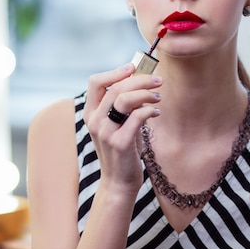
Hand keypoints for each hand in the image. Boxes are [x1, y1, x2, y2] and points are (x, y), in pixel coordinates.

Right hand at [84, 63, 161, 194]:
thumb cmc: (123, 148)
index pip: (95, 82)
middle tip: (158, 80)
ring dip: (145, 93)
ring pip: (123, 99)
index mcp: (91, 113)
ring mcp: (106, 133)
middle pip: (115, 87)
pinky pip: (136, 117)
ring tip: (158, 97)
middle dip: (140, 80)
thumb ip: (124, 103)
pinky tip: (156, 113)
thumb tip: (141, 79)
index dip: (115, 71)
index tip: (133, 67)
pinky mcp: (120, 143)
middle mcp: (95, 121)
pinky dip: (149, 110)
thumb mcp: (118, 123)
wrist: (119, 181)